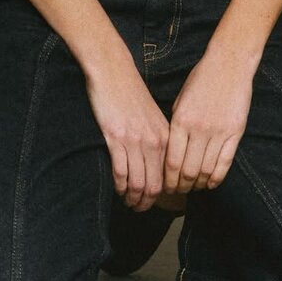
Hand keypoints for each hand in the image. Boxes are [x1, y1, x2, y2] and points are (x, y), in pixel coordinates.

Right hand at [84, 52, 170, 212]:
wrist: (113, 71)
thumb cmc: (130, 93)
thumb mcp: (152, 116)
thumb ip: (157, 139)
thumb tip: (156, 165)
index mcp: (165, 136)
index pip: (168, 176)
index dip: (162, 194)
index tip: (154, 202)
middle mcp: (153, 141)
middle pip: (154, 185)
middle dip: (147, 203)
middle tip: (139, 209)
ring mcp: (135, 140)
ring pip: (137, 183)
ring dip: (132, 199)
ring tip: (128, 203)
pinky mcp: (116, 138)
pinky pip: (120, 172)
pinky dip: (120, 186)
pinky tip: (117, 189)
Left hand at [163, 47, 252, 194]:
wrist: (228, 64)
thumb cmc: (201, 79)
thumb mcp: (180, 100)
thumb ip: (176, 126)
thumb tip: (171, 153)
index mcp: (181, 121)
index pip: (172, 162)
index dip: (168, 180)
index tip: (166, 188)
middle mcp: (198, 129)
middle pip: (188, 171)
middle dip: (181, 187)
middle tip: (178, 192)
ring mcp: (218, 132)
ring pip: (206, 171)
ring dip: (198, 185)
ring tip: (194, 188)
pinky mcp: (235, 133)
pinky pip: (225, 163)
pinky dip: (217, 178)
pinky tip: (211, 183)